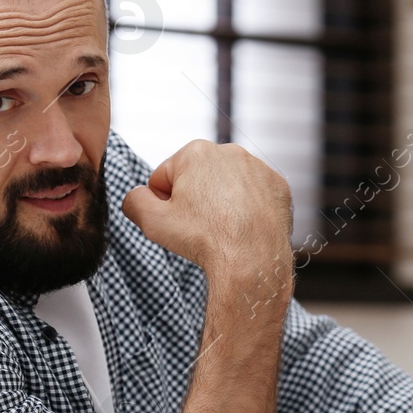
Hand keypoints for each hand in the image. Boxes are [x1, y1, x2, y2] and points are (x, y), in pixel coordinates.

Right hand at [121, 140, 292, 282]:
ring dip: (220, 203)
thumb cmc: (203, 239)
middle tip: (200, 227)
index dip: (164, 202)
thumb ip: (134, 201)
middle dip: (193, 199)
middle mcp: (230, 151)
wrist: (252, 261)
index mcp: (196, 151)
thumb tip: (137, 196)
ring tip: (223, 229)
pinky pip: (253, 195)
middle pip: (197, 178)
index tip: (178, 220)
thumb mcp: (152, 221)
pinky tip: (244, 228)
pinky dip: (247, 209)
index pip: (165, 177)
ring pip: (226, 186)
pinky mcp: (278, 186)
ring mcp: (258, 168)